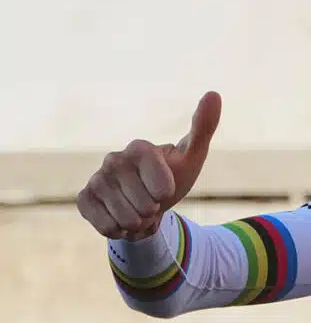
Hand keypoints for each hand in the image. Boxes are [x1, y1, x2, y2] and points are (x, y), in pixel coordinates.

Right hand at [76, 91, 221, 239]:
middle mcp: (113, 159)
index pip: (155, 178)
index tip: (167, 189)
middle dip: (153, 209)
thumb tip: (214, 93)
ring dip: (138, 221)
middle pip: (141, 201)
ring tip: (140, 210)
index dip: (163, 189)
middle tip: (153, 202)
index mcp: (139, 148)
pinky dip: (118, 228)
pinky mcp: (84, 198)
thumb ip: (203, 126)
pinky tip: (121, 218)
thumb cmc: (174, 177)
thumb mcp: (193, 155)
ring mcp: (97, 179)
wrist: (149, 206)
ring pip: (123, 215)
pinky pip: (104, 224)